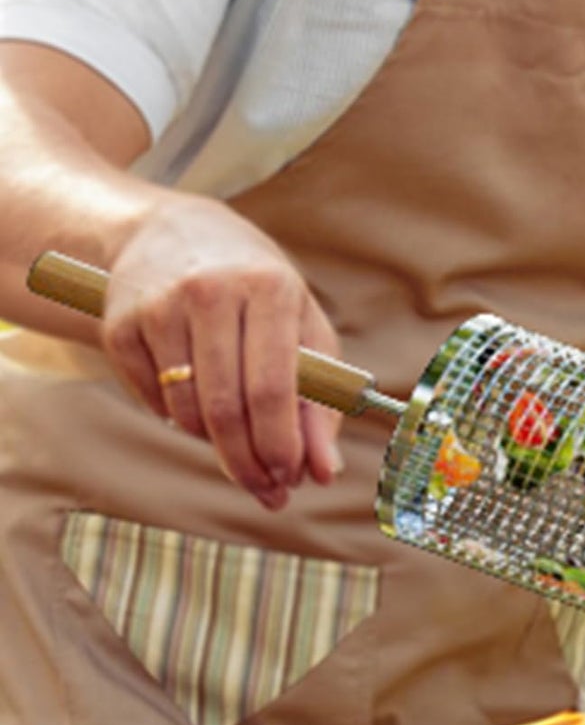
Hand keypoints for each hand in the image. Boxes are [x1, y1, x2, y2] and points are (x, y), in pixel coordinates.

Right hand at [102, 197, 344, 509]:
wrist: (171, 233)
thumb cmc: (255, 287)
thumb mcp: (300, 324)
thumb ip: (320, 397)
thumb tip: (324, 471)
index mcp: (270, 287)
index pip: (273, 387)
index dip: (281, 445)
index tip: (292, 480)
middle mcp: (213, 292)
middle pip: (227, 407)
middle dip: (249, 463)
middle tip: (267, 491)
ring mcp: (160, 307)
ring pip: (187, 410)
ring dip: (214, 443)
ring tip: (234, 437)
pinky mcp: (120, 324)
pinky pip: (151, 399)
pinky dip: (177, 416)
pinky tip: (194, 399)